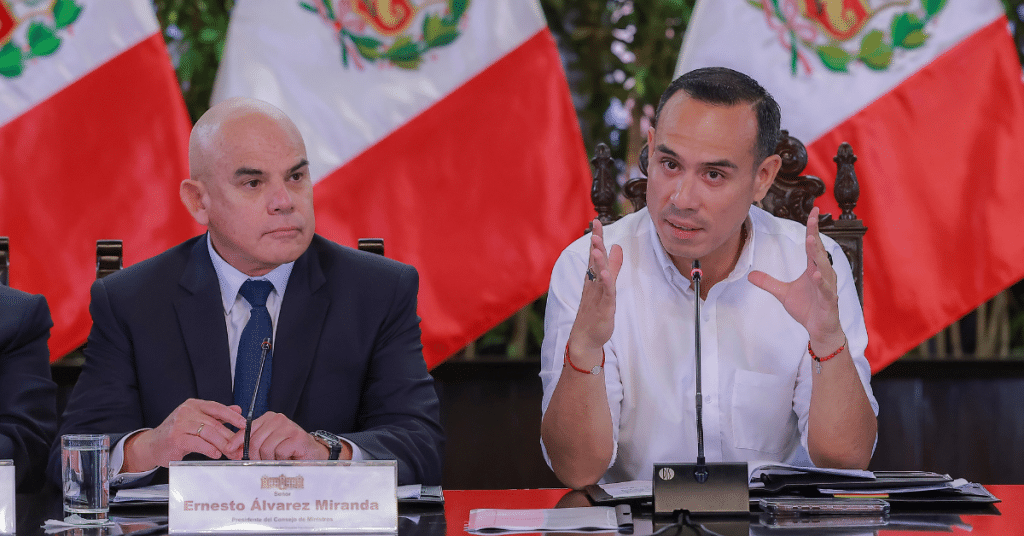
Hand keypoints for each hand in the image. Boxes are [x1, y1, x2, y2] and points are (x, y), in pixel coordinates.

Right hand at [123, 399, 246, 471]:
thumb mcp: (197, 420)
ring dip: (222, 444)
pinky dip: (209, 449)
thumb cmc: (177, 433)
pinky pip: (198, 443)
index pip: (217, 408)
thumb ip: (216, 416)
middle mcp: (186, 411)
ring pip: (208, 433)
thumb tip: (238, 410)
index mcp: (194, 405)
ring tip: (231, 453)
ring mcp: (180, 424)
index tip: (244, 424)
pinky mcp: (175, 438)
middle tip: (241, 447)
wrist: (152, 445)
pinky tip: (216, 454)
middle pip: (215, 423)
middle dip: (230, 436)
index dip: (232, 416)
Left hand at [225, 412, 342, 459]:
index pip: (247, 429)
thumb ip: (252, 444)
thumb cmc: (290, 451)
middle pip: (254, 441)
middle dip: (255, 456)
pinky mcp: (296, 436)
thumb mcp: (268, 444)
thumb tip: (232, 450)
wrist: (313, 454)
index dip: (237, 440)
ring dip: (270, 460)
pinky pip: (279, 452)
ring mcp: (288, 426)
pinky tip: (288, 458)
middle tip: (262, 463)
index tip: (229, 449)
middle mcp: (278, 419)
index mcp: (269, 418)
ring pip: (266, 448)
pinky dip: (281, 460)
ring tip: (278, 460)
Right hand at [567, 219, 623, 354]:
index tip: (597, 221)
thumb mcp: (606, 284)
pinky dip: (605, 283)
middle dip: (596, 243)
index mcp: (594, 277)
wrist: (586, 337)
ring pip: (598, 275)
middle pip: (595, 261)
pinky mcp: (604, 307)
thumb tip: (617, 246)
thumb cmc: (595, 310)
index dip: (597, 238)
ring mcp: (597, 295)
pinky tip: (605, 274)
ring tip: (596, 247)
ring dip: (597, 261)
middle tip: (596, 227)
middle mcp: (594, 284)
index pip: (595, 254)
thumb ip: (613, 265)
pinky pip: (605, 293)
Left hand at [748, 207, 843, 346]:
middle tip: (813, 217)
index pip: (812, 245)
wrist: (819, 329)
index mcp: (813, 268)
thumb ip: (768, 282)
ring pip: (824, 267)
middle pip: (819, 250)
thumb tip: (750, 275)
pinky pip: (826, 289)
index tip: (813, 212)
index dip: (812, 228)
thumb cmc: (807, 308)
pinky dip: (821, 282)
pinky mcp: (829, 301)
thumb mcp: (782, 293)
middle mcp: (822, 273)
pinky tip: (816, 274)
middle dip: (815, 233)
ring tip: (811, 241)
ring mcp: (827, 287)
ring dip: (817, 254)